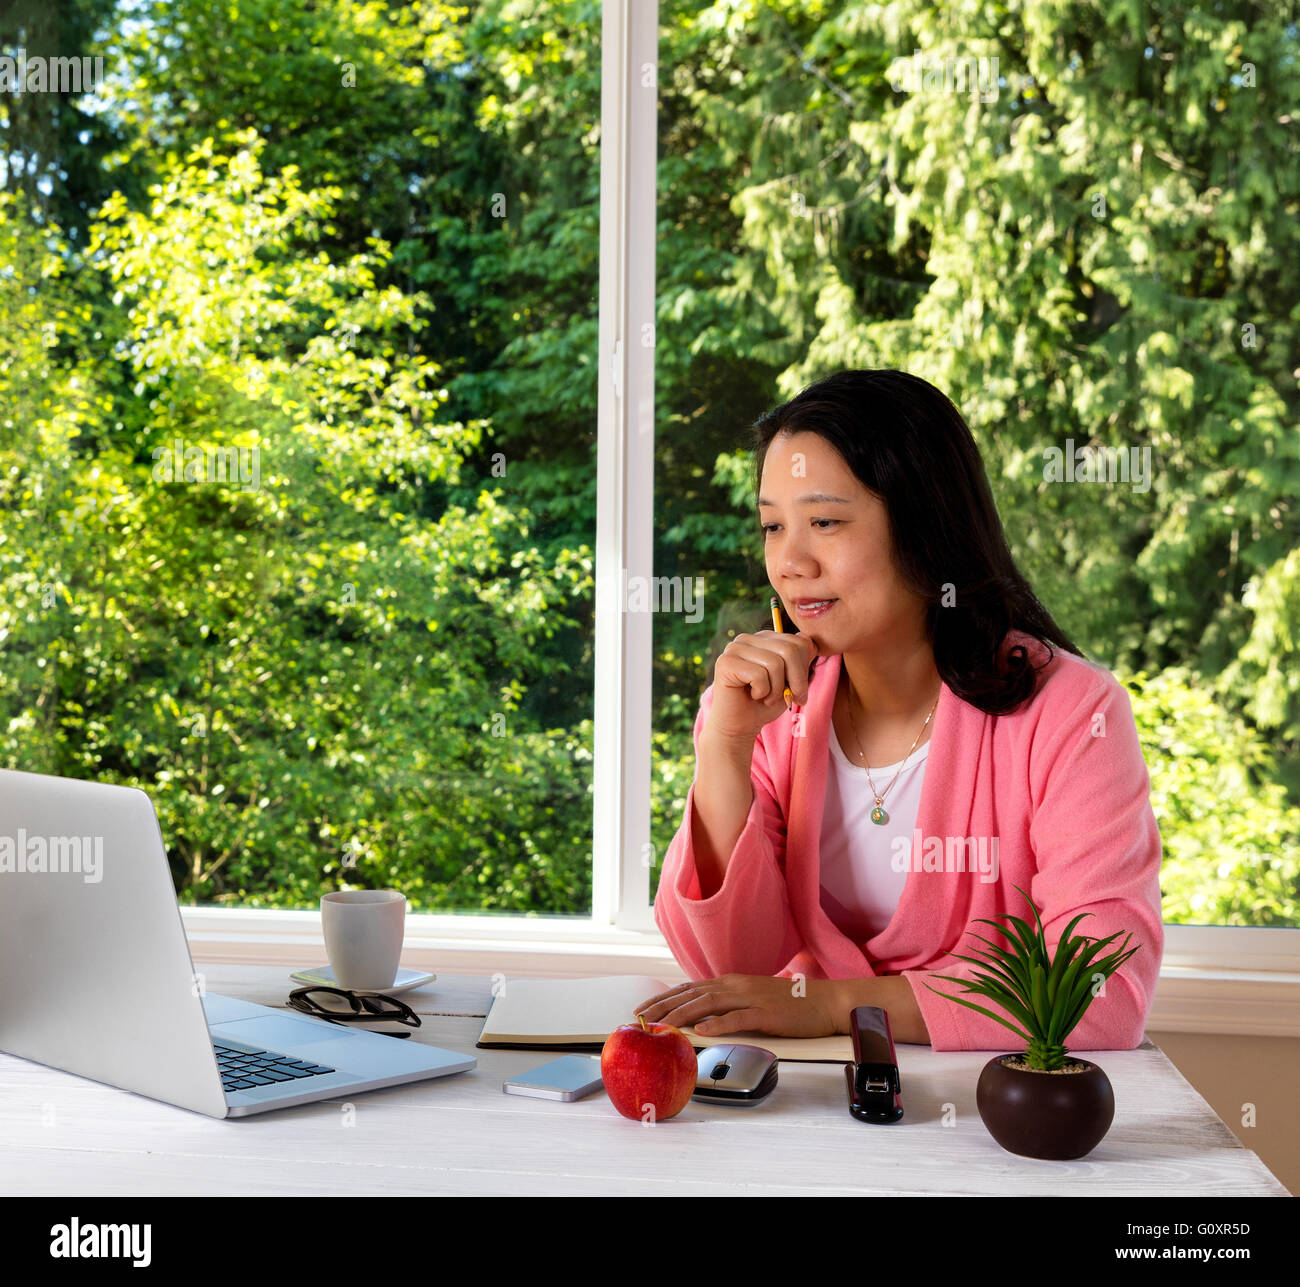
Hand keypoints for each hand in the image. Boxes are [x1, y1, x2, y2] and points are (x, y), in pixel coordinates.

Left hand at [634, 973, 838, 1039]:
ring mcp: (750, 998)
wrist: (826, 1001)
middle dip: (662, 1007)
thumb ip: (728, 1005)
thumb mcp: (752, 999)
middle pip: (691, 994)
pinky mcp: (766, 1013)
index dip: (663, 998)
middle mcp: (736, 985)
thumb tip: (702, 1018)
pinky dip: (717, 1025)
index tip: (641, 1009)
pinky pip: (737, 1019)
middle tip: (639, 1020)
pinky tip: (701, 1033)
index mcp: (731, 982)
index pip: (688, 989)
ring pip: (708, 1004)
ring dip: (681, 1016)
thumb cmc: (790, 1004)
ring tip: (660, 1027)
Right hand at [704, 626, 818, 742]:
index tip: (797, 690)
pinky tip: (753, 695)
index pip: (799, 642)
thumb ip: (801, 660)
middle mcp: (747, 639)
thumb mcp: (791, 681)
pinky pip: (759, 675)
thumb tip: (808, 640)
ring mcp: (734, 649)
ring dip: (776, 689)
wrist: (740, 726)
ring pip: (775, 663)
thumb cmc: (766, 704)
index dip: (804, 670)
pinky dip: (762, 692)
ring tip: (766, 697)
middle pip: (789, 650)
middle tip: (788, 698)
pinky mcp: (725, 663)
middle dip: (796, 680)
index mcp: (764, 638)